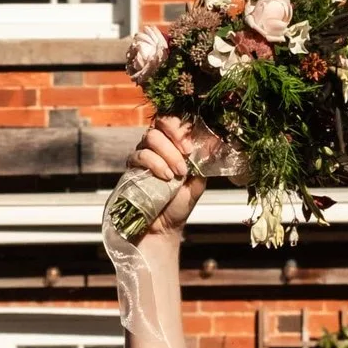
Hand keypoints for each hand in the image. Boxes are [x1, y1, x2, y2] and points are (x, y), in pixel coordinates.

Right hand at [121, 114, 207, 235]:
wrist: (163, 227)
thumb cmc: (180, 203)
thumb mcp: (198, 182)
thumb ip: (204, 162)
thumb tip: (215, 142)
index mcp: (174, 144)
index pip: (175, 120)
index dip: (183, 127)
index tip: (192, 147)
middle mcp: (158, 145)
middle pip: (161, 123)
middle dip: (175, 136)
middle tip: (186, 155)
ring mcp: (143, 154)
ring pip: (150, 137)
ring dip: (167, 153)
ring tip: (177, 173)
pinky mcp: (132, 166)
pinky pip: (140, 155)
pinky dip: (155, 163)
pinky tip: (165, 177)